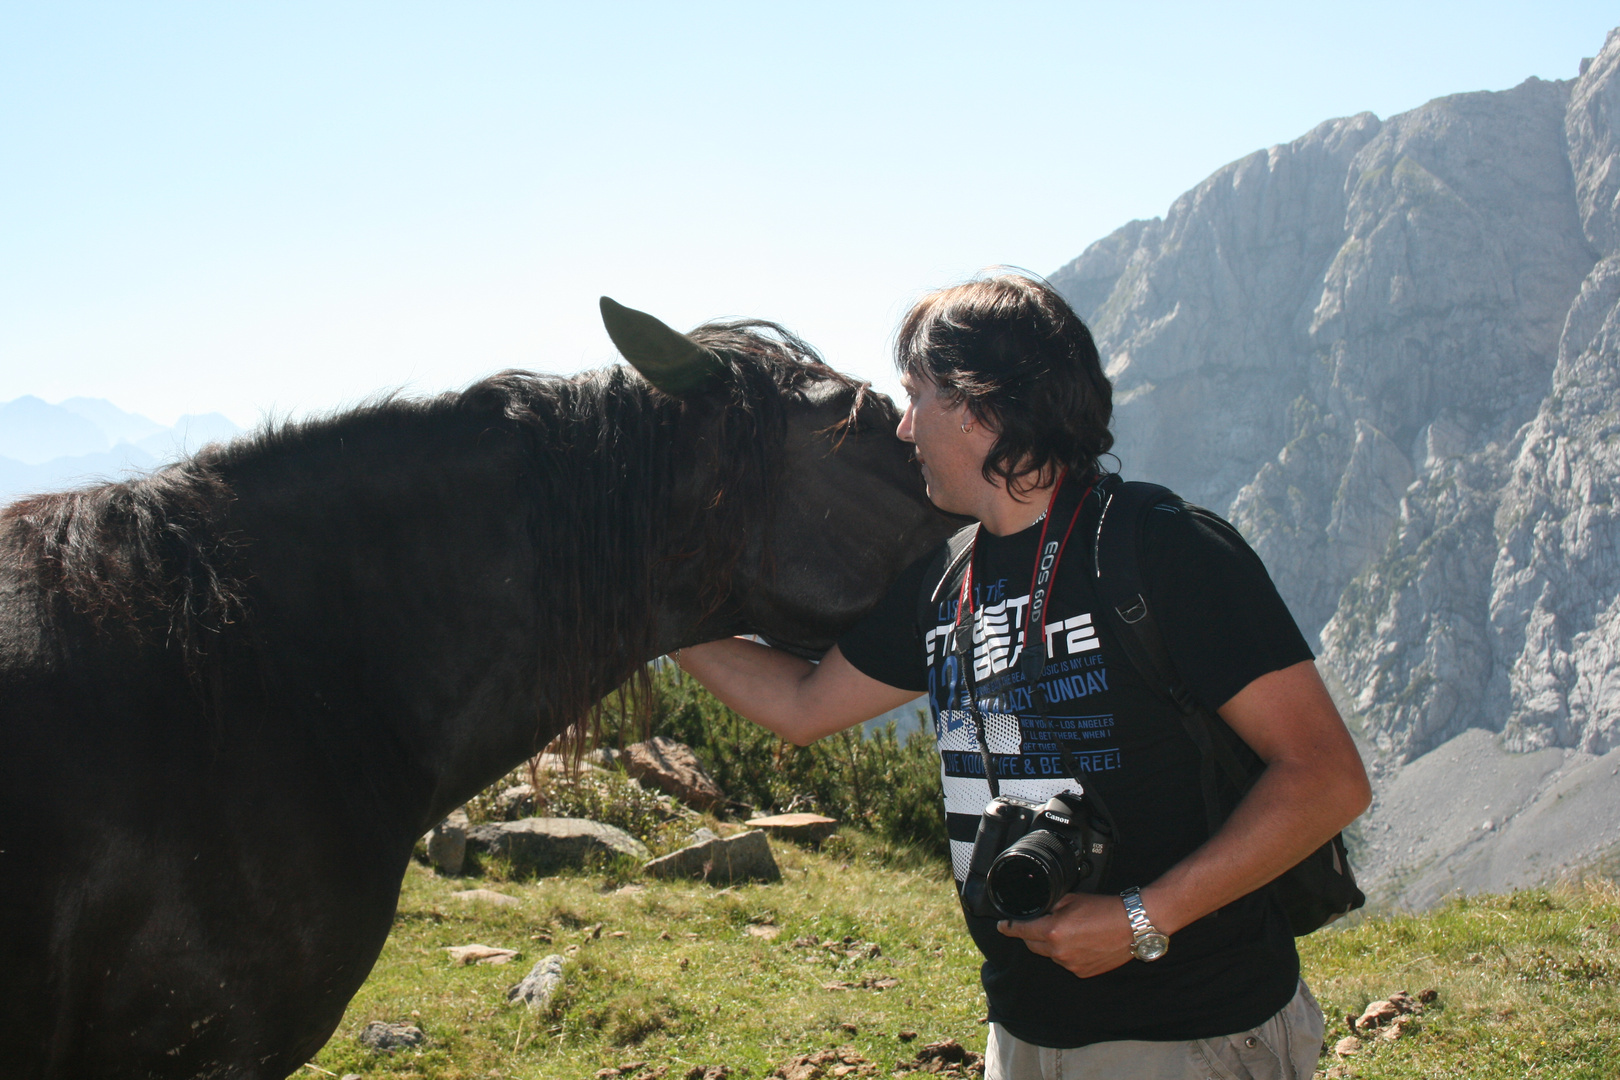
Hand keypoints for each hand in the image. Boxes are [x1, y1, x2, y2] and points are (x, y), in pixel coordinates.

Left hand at [995, 891, 1134, 978]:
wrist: (1132, 925)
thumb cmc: (1104, 909)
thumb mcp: (1071, 899)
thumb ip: (1050, 906)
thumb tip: (1038, 909)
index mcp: (1052, 931)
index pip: (1020, 931)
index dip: (1008, 928)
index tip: (1002, 926)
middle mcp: (1058, 952)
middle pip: (1032, 945)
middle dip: (1032, 934)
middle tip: (1042, 923)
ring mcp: (1071, 965)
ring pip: (1050, 955)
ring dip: (1052, 944)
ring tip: (1071, 931)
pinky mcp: (1082, 973)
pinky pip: (1066, 963)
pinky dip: (1067, 954)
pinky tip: (1081, 942)